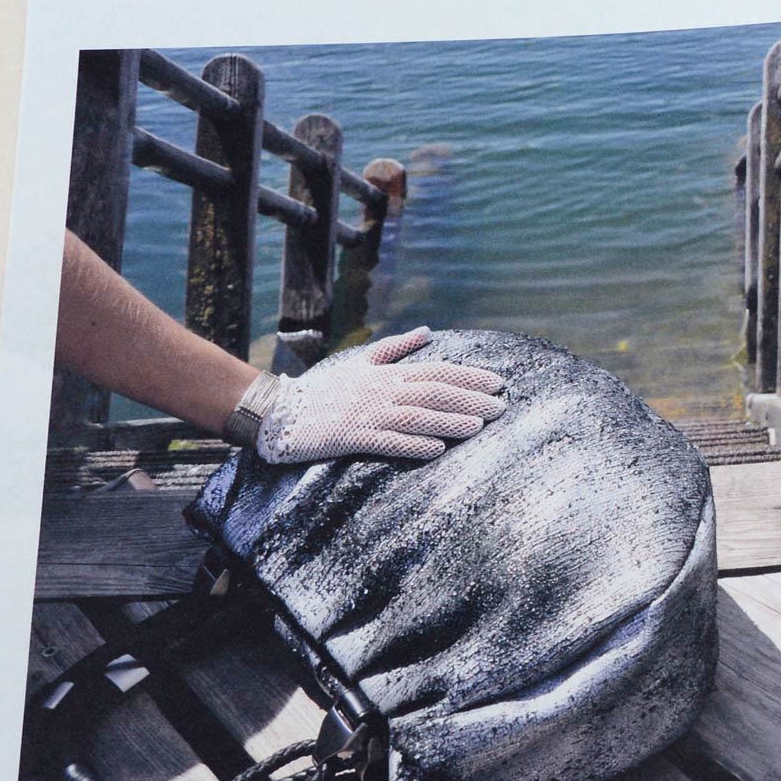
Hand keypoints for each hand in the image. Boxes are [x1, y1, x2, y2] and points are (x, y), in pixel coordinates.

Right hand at [253, 328, 508, 462]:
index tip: (498, 382)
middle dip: (469, 399)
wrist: (280, 411)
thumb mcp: (361, 363)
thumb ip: (395, 348)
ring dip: (448, 421)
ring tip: (477, 427)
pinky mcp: (351, 437)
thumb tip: (426, 331)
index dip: (468, 377)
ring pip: (415, 417)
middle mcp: (381, 391)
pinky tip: (436, 449)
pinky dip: (412, 445)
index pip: (436, 372)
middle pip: (433, 393)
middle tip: (500, 407)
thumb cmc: (325, 390)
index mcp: (386, 374)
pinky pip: (386, 441)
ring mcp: (367, 414)